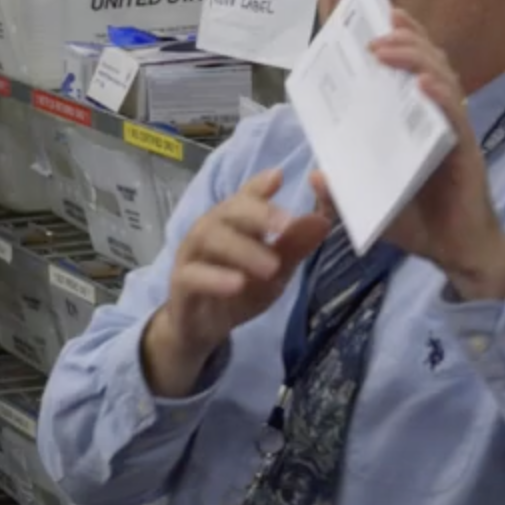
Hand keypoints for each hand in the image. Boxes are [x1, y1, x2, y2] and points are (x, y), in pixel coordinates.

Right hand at [143, 168, 328, 396]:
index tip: (281, 175)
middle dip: (259, 212)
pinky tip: (237, 284)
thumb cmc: (240, 290)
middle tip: (287, 224)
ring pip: (210, 237)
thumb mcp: (276, 270)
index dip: (261, 184)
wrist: (201, 328)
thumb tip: (323, 220)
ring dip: (243, 249)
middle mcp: (211, 229)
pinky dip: (215, 278)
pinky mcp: (181, 283)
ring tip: (272, 266)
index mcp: (236, 221)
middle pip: (229, 209)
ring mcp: (192, 254)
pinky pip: (193, 275)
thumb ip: (296, 246)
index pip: (248, 195)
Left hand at [366, 9, 504, 300]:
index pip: (411, 72)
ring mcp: (455, 134)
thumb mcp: (371, 205)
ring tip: (389, 47)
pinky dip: (440, 97)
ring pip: (443, 82)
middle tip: (377, 31)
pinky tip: (424, 84)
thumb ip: (343, 191)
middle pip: (429, 66)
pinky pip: (455, 118)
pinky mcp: (466, 153)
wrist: (455, 253)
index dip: (401, 42)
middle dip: (405, 41)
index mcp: (416, 124)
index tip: (377, 20)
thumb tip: (315, 175)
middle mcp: (438, 121)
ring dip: (416, 60)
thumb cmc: (418, 224)